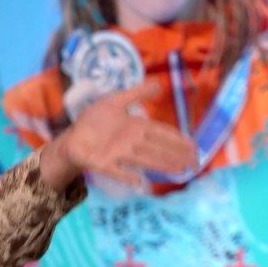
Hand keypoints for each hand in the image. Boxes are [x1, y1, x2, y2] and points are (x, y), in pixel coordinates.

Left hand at [38, 81, 196, 188]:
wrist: (72, 137)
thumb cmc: (95, 122)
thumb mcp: (114, 101)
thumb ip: (136, 93)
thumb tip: (159, 83)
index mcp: (135, 128)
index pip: (161, 133)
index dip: (177, 139)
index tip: (194, 146)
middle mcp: (130, 143)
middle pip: (157, 149)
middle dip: (176, 155)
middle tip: (195, 163)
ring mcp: (117, 154)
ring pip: (143, 160)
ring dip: (161, 165)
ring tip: (179, 171)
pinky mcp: (102, 164)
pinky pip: (115, 171)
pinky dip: (126, 177)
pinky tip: (140, 183)